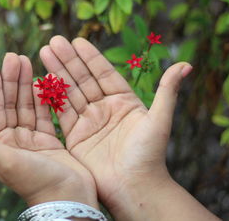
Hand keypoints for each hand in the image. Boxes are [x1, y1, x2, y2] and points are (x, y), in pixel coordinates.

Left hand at [0, 53, 97, 207]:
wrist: (68, 200)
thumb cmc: (35, 182)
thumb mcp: (5, 160)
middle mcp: (12, 141)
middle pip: (11, 104)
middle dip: (12, 80)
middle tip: (14, 56)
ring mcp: (31, 140)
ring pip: (28, 106)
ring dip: (27, 84)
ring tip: (28, 61)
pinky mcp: (49, 140)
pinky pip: (45, 113)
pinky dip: (45, 98)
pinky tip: (44, 81)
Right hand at [40, 36, 217, 219]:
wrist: (133, 188)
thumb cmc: (150, 156)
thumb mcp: (160, 121)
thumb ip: (168, 91)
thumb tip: (186, 64)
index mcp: (123, 101)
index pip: (104, 73)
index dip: (90, 57)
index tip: (77, 40)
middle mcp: (104, 108)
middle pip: (83, 79)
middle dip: (68, 60)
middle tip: (54, 41)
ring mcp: (88, 122)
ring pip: (70, 92)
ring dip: (57, 73)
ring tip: (44, 52)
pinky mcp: (74, 136)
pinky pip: (61, 112)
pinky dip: (51, 97)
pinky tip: (42, 80)